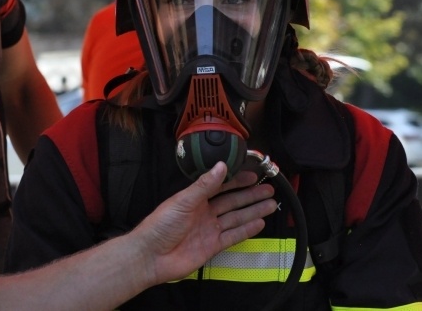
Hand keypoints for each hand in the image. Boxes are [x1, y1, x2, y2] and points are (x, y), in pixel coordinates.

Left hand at [134, 162, 275, 284]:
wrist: (150, 256)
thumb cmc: (161, 225)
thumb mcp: (183, 201)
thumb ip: (204, 185)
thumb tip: (221, 166)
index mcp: (195, 199)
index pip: (221, 186)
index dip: (237, 180)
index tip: (253, 175)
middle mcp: (204, 213)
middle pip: (232, 202)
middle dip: (250, 196)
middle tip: (268, 189)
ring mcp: (209, 230)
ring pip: (236, 218)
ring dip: (253, 211)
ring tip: (271, 204)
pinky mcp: (212, 247)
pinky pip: (233, 236)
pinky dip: (246, 230)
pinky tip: (259, 223)